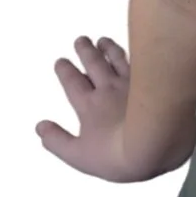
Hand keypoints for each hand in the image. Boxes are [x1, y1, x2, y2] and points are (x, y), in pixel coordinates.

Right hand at [36, 35, 145, 181]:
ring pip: (116, 58)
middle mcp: (107, 89)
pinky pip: (139, 62)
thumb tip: (40, 127)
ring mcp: (130, 84)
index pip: (72, 82)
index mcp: (88, 105)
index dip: (65, 70)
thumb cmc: (116, 156)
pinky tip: (136, 48)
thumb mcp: (78, 155)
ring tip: (103, 40)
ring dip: (107, 48)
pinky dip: (133, 53)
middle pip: (93, 63)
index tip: (61, 61)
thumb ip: (57, 141)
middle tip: (81, 40)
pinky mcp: (152, 83)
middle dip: (85, 51)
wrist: (154, 145)